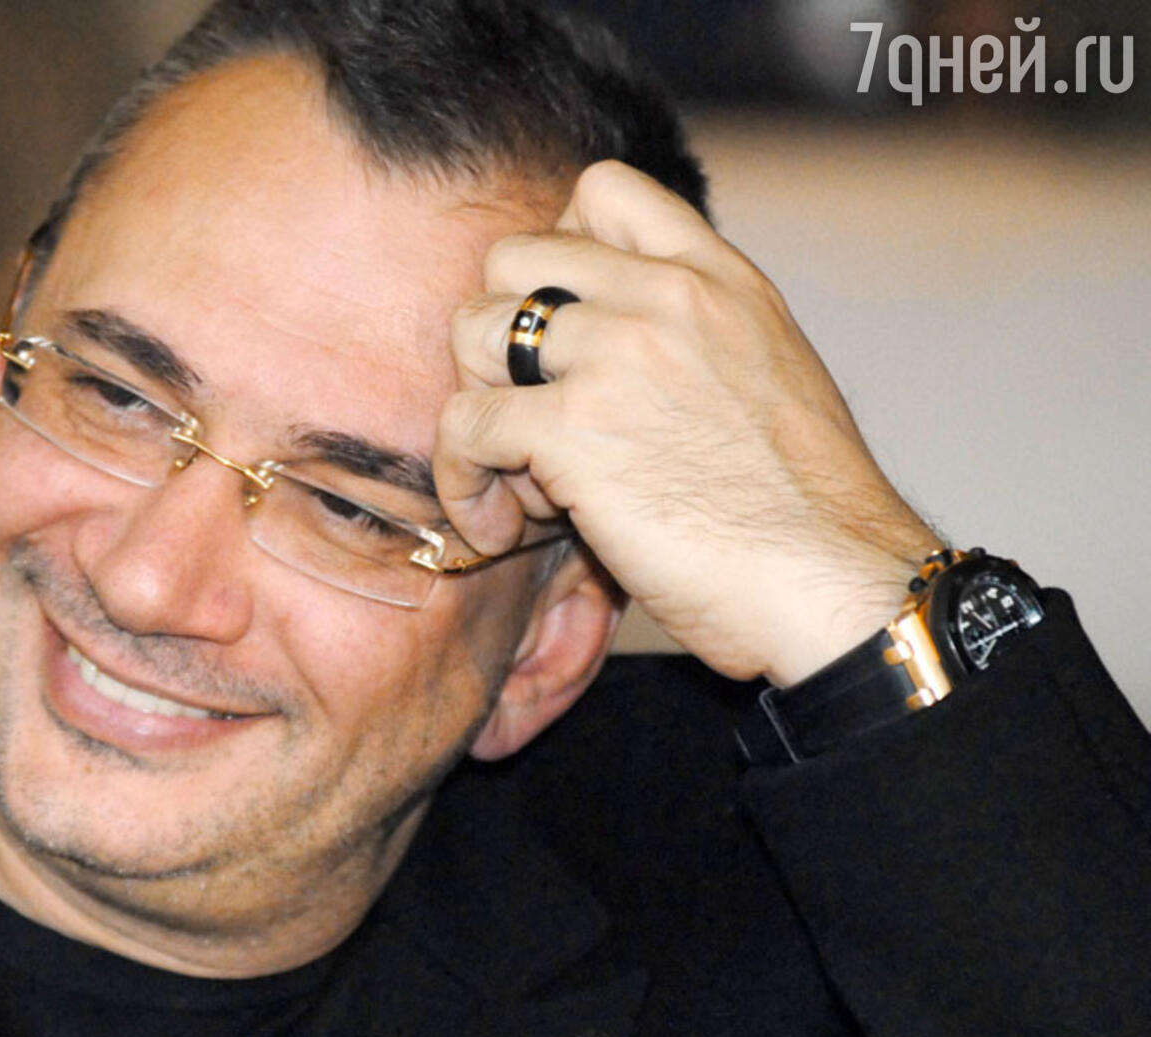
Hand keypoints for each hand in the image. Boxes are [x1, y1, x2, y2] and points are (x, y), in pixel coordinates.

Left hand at [439, 161, 940, 685]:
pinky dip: (463, 484)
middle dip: (499, 340)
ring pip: (472, 332)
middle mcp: (665, 298)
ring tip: (525, 484)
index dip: (555, 252)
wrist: (834, 584)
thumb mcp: (772, 376)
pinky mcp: (573, 430)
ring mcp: (616, 357)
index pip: (602, 191)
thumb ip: (697, 337)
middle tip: (530, 417)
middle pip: (510, 258)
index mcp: (719, 278)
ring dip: (479, 410)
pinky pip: (464, 426)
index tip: (563, 333)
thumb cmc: (806, 516)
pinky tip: (501, 531)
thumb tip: (616, 355)